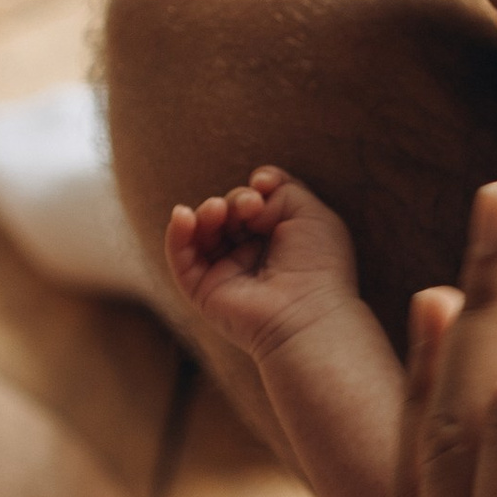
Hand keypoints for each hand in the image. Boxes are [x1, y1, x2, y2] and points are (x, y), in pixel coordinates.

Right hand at [163, 165, 358, 361]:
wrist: (307, 312)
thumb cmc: (319, 264)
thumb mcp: (310, 211)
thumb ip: (281, 188)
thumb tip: (254, 188)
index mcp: (280, 238)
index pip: (255, 201)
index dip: (256, 187)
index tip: (265, 185)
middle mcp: (253, 255)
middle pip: (228, 212)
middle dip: (236, 200)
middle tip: (252, 206)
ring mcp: (226, 272)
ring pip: (204, 230)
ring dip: (208, 212)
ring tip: (219, 210)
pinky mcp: (204, 290)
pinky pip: (180, 257)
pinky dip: (177, 232)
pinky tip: (183, 215)